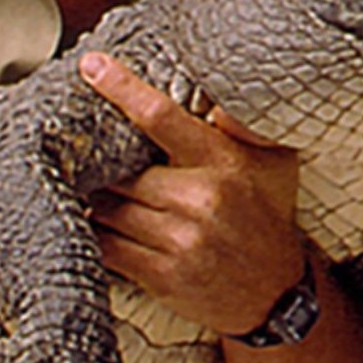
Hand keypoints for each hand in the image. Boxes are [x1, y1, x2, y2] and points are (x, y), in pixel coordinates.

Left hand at [78, 51, 306, 335]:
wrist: (277, 295)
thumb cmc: (266, 218)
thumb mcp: (272, 164)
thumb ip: (242, 126)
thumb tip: (211, 93)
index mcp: (223, 161)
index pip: (161, 115)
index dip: (121, 87)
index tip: (92, 67)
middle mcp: (201, 198)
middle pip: (121, 170)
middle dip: (100, 165)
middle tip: (85, 156)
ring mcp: (181, 239)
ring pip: (108, 209)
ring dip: (95, 202)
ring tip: (92, 194)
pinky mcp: (164, 275)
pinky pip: (108, 247)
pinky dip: (96, 235)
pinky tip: (98, 227)